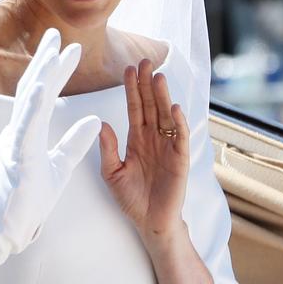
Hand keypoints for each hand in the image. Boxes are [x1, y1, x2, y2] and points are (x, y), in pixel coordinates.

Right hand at [0, 29, 100, 275]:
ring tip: (51, 52)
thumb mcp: (60, 166)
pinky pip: (25, 129)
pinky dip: (33, 106)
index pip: (45, 94)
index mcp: (31, 132)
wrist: (8, 228)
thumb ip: (75, 143)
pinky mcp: (17, 159)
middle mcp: (20, 132)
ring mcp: (16, 144)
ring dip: (40, 76)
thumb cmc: (29, 199)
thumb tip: (96, 120)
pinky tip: (40, 87)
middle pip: (32, 89)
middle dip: (44, 61)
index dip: (55, 70)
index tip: (69, 48)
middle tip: (55, 33)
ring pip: (28, 103)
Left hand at [99, 61, 190, 237]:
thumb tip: (102, 123)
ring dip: (163, 97)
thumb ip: (107, 149)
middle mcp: (153, 138)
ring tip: (158, 77)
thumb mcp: (112, 173)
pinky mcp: (180, 159)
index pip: (134, 108)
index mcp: (136, 139)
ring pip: (165, 116)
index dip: (132, 89)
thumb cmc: (131, 199)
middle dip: (147, 84)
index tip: (128, 69)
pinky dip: (178, 123)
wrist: (150, 222)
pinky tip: (174, 108)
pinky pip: (180, 137)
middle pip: (151, 105)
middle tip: (145, 61)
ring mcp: (168, 147)